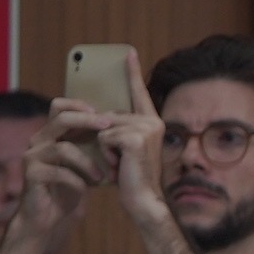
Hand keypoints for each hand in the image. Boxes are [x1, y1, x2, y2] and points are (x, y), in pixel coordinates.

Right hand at [7, 106, 108, 247]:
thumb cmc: (68, 188)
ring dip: (87, 161)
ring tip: (102, 177)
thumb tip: (119, 131)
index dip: (78, 105)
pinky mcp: (31, 175)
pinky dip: (76, 180)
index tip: (102, 114)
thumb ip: (91, 147)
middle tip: (108, 128)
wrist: (46, 216)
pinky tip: (86, 189)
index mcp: (49, 134)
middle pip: (61, 119)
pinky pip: (58, 172)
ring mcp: (32, 157)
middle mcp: (38, 141)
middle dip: (86, 121)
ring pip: (63, 148)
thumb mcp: (82, 164)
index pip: (58, 107)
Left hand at [99, 47, 170, 226]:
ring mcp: (145, 128)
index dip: (132, 72)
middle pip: (110, 115)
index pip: (139, 92)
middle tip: (122, 160)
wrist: (144, 201)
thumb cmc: (132, 179)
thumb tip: (100, 114)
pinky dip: (106, 153)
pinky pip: (104, 136)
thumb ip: (120, 129)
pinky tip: (119, 165)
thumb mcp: (125, 149)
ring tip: (121, 164)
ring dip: (106, 147)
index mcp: (152, 122)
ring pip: (105, 125)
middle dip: (107, 137)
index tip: (126, 52)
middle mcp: (152, 122)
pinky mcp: (134, 138)